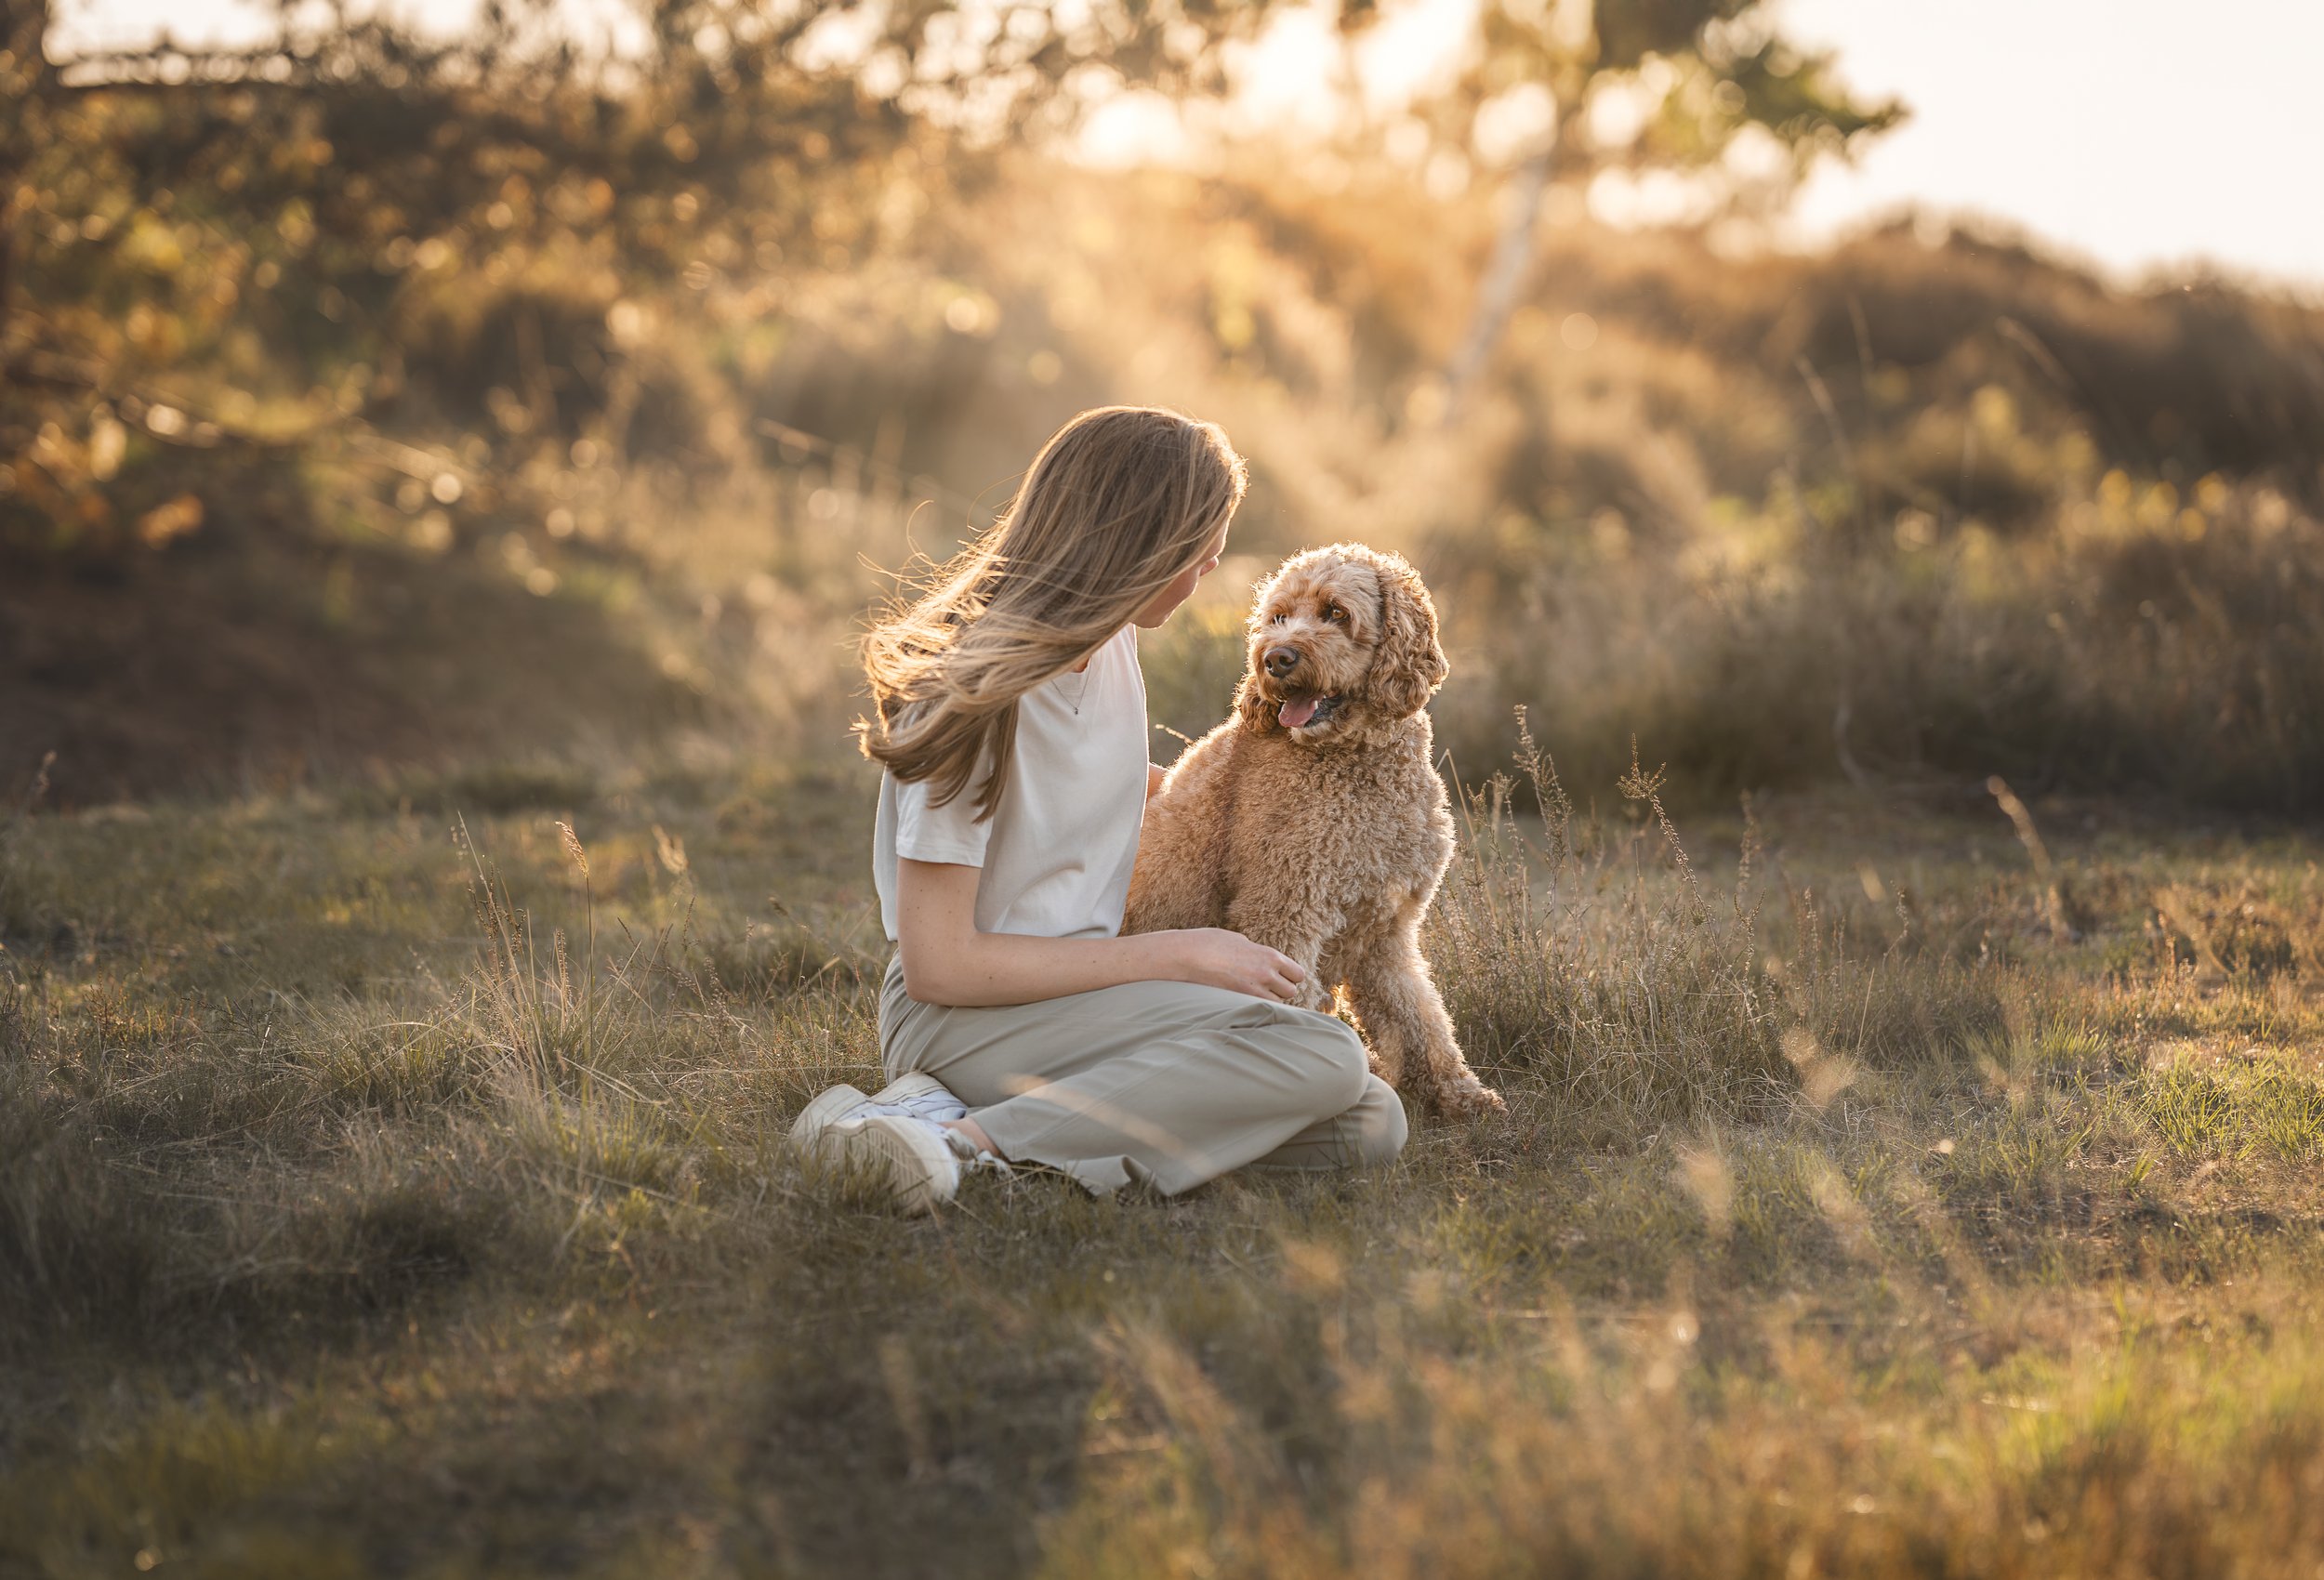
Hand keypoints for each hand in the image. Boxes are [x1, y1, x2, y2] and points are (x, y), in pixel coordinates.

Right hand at [1158, 928, 1306, 1003]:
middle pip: (1291, 992)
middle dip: (1280, 991)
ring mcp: (1254, 990)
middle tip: (1266, 988)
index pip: (1298, 974)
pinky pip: (1258, 1010)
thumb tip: (1258, 957)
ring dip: (1269, 1001)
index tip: (1280, 978)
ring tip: (1253, 995)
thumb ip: (1255, 951)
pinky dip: (1255, 1008)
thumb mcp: (1238, 940)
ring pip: (1277, 1005)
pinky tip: (1244, 1003)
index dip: (1290, 977)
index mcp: (1270, 956)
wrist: (1188, 955)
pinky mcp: (1240, 1002)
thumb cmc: (1209, 943)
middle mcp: (1267, 974)